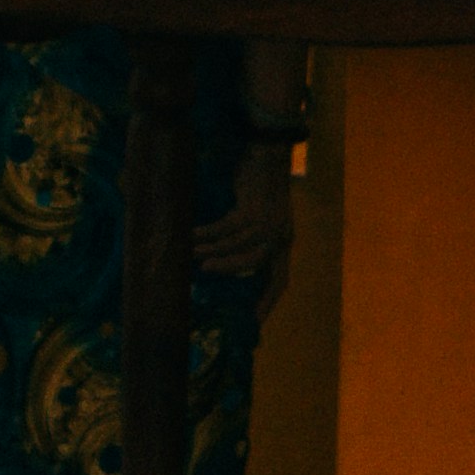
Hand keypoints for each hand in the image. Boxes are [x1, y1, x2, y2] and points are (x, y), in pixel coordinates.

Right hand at [197, 140, 298, 289]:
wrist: (269, 151)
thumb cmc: (262, 187)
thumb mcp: (264, 218)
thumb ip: (253, 240)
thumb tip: (224, 264)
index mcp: (284, 241)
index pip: (280, 279)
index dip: (268, 301)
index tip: (254, 323)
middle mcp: (279, 235)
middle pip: (254, 264)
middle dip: (229, 271)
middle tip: (206, 274)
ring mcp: (266, 222)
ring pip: (235, 246)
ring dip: (211, 252)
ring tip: (192, 255)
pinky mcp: (251, 209)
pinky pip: (223, 229)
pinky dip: (205, 235)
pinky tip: (191, 236)